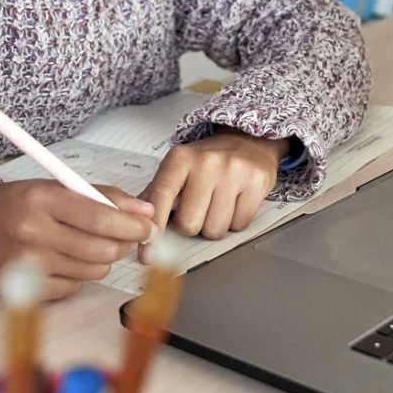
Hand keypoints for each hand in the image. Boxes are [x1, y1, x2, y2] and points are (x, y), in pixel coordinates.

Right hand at [0, 181, 155, 299]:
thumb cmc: (8, 206)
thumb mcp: (49, 187)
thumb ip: (98, 195)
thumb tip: (144, 211)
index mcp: (41, 198)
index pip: (101, 215)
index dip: (133, 224)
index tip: (147, 226)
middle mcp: (33, 231)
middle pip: (102, 248)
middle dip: (121, 244)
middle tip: (120, 237)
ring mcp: (28, 264)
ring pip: (93, 270)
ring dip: (100, 260)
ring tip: (84, 245)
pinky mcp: (24, 288)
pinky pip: (73, 288)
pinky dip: (76, 276)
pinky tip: (60, 261)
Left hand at [140, 129, 289, 246]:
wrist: (247, 140)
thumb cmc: (206, 161)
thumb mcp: (177, 169)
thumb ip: (155, 194)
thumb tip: (137, 225)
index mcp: (179, 159)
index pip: (161, 198)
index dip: (154, 228)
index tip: (148, 252)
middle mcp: (206, 162)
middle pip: (189, 224)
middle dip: (191, 226)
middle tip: (197, 210)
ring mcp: (233, 171)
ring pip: (215, 229)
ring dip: (214, 226)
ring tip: (216, 204)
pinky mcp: (256, 182)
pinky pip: (240, 225)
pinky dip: (235, 222)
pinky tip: (234, 202)